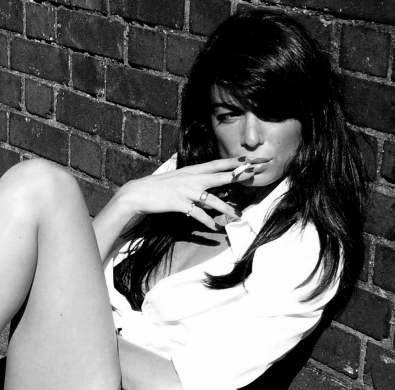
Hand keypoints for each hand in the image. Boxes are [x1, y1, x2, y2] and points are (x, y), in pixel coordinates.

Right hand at [116, 156, 269, 230]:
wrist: (138, 193)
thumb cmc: (158, 187)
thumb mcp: (177, 178)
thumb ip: (193, 178)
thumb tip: (207, 181)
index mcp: (191, 170)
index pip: (217, 164)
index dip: (235, 161)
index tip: (250, 157)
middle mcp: (191, 179)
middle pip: (220, 176)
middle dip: (240, 174)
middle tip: (256, 172)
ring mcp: (185, 191)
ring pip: (212, 200)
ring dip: (226, 209)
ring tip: (238, 216)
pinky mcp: (179, 204)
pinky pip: (197, 214)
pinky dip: (207, 222)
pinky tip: (215, 227)